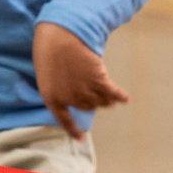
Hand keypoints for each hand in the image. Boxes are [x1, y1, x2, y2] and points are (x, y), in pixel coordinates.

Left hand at [32, 21, 128, 139]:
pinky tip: (126, 98)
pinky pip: (112, 92)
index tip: (81, 139)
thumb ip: (58, 86)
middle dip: (92, 103)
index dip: (73, 130)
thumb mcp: (46, 73)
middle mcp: (69, 98)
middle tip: (97, 98)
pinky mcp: (99, 80)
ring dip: (106, 100)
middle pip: (87, 107)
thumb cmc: (49, 49)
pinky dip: (120, 96)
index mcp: (52, 98)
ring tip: (111, 98)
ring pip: (100, 101)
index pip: (64, 120)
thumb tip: (72, 94)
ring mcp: (85, 90)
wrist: (60, 34)